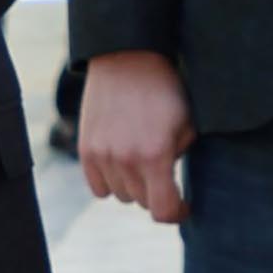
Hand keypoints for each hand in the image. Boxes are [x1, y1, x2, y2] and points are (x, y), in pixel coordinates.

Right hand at [77, 51, 194, 225]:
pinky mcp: (86, 150)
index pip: (163, 210)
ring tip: (141, 159)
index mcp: (156, 156)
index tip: (183, 206)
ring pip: (120, 195)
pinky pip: (98, 187)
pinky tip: (121, 162)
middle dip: (156, 190)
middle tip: (162, 169)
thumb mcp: (187, 125)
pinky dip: (110, 181)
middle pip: (142, 201)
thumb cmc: (165, 91)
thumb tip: (171, 187)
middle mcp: (126, 160)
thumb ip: (179, 160)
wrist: (128, 59)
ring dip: (133, 185)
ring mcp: (102, 155)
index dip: (176, 213)